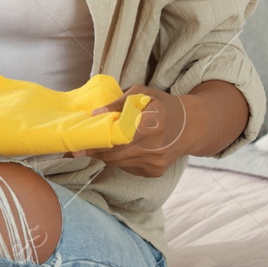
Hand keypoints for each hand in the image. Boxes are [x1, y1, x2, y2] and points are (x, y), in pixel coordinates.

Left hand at [67, 85, 186, 177]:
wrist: (189, 127)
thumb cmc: (161, 105)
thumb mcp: (142, 94)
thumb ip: (118, 103)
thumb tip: (95, 114)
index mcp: (153, 123)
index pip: (118, 136)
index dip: (98, 142)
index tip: (79, 145)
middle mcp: (156, 147)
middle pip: (116, 154)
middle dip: (95, 152)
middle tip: (78, 149)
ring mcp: (156, 162)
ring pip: (119, 163)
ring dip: (105, 156)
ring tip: (95, 147)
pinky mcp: (155, 172)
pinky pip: (128, 167)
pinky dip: (118, 160)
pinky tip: (118, 150)